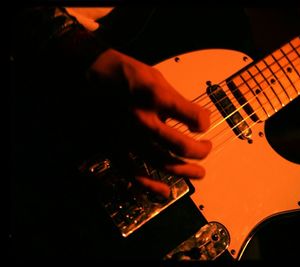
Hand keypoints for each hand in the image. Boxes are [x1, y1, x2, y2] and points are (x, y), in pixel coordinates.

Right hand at [88, 49, 211, 196]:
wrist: (86, 74)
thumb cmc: (122, 73)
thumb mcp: (155, 77)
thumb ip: (174, 100)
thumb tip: (194, 118)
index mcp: (155, 97)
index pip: (193, 117)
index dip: (204, 122)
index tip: (203, 123)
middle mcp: (142, 119)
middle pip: (181, 146)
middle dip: (200, 151)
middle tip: (206, 149)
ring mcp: (127, 136)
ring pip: (162, 163)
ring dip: (185, 170)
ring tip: (199, 172)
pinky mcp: (113, 147)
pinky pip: (133, 173)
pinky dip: (151, 185)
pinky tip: (165, 191)